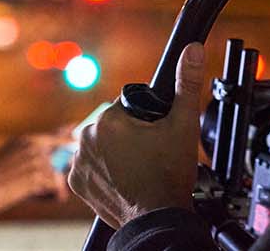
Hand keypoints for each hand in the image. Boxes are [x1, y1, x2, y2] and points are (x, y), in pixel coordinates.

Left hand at [68, 42, 206, 226]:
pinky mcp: (77, 182)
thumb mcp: (184, 124)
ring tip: (139, 166)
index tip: (155, 135)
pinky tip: (125, 176)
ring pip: (102, 143)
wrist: (157, 218)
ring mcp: (78, 163)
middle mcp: (85, 139)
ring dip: (117, 150)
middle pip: (113, 124)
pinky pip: (92, 165)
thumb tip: (191, 51)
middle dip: (130, 133)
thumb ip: (186, 83)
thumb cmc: (169, 176)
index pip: (127, 104)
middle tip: (150, 152)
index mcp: (107, 120)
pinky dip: (105, 169)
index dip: (146, 118)